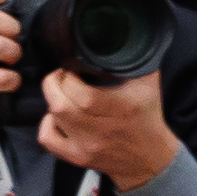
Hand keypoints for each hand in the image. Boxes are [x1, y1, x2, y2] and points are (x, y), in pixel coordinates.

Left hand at [37, 65, 180, 191]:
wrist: (150, 160)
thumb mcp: (150, 86)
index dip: (69, 76)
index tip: (72, 68)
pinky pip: (48, 139)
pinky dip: (46, 124)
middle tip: (61, 76)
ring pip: (54, 118)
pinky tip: (56, 117)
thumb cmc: (148, 119)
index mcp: (122, 108)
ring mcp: (87, 145)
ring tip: (60, 92)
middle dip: (54, 84)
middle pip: (61, 104)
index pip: (82, 92)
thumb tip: (128, 36)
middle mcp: (102, 128)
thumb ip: (138, 61)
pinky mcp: (78, 157)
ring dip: (52, 99)